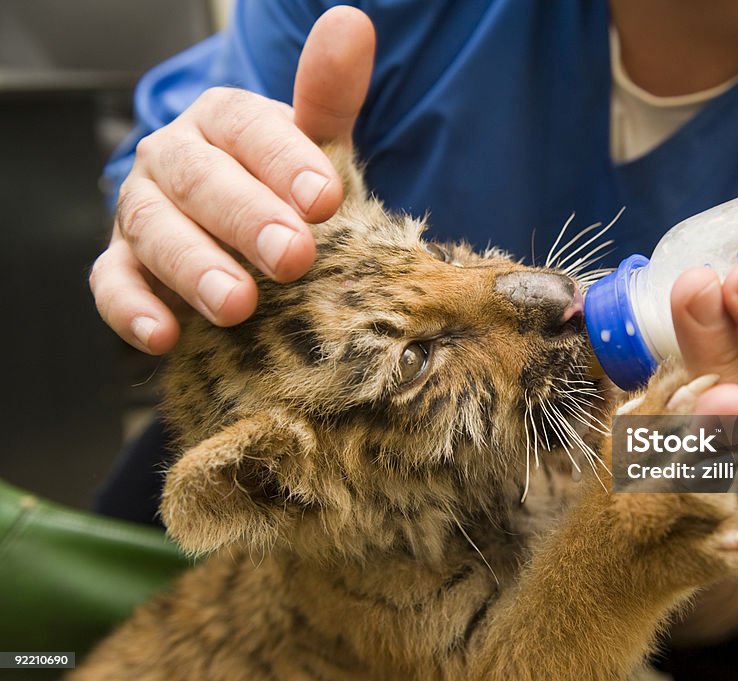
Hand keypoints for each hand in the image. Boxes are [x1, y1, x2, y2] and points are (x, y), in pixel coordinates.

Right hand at [90, 7, 375, 353]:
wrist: (245, 227)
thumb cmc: (285, 184)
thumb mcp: (315, 143)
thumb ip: (329, 94)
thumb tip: (352, 22)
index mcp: (222, 121)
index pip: (247, 129)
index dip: (285, 162)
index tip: (327, 199)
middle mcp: (174, 158)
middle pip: (200, 180)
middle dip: (247, 219)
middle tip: (295, 257)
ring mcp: (141, 211)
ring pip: (154, 230)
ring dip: (194, 268)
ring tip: (238, 305)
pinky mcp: (122, 264)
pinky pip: (112, 282)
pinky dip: (131, 308)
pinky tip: (162, 334)